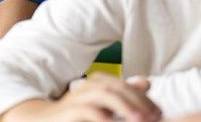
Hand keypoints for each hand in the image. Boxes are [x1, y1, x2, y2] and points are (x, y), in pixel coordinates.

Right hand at [3, 73, 160, 121]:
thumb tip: (146, 83)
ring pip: (103, 94)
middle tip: (153, 118)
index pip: (126, 86)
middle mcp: (87, 86)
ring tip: (140, 120)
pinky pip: (86, 111)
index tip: (159, 114)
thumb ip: (124, 95)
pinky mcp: (68, 112)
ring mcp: (77, 98)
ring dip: (124, 106)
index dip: (144, 98)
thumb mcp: (103, 105)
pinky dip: (101, 116)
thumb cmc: (76, 115)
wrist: (42, 121)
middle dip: (138, 102)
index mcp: (98, 83)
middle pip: (117, 88)